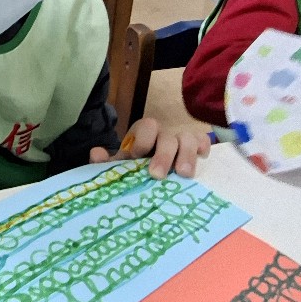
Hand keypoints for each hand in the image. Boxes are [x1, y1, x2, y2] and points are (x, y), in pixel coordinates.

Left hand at [89, 116, 210, 179]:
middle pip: (166, 137)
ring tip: (183, 174)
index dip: (142, 140)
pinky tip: (202, 158)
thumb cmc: (135, 168)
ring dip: (186, 155)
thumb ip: (106, 162)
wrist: (151, 173)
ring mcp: (181, 140)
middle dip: (162, 155)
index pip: (145, 126)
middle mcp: (163, 135)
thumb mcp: (120, 166)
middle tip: (157, 175)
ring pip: (187, 139)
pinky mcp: (196, 147)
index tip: (136, 157)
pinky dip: (203, 147)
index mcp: (143, 134)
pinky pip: (203, 141)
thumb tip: (96, 154)